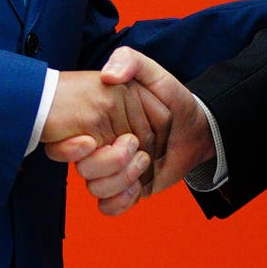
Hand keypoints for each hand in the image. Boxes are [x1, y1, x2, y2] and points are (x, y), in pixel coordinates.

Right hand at [48, 46, 209, 213]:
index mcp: (98, 121)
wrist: (198, 130)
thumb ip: (130, 61)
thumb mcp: (154, 73)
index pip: (68, 142)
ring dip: (120, 180)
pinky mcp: (124, 188)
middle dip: (108, 163)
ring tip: (144, 163)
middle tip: (134, 148)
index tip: (88, 142)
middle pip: (83, 169)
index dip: (73, 148)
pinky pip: (108, 206)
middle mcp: (100, 145)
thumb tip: (107, 76)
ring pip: (95, 188)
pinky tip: (139, 187)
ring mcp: (111, 168)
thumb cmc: (175, 100)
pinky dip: (121, 201)